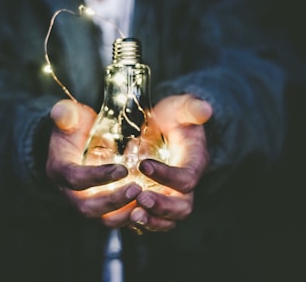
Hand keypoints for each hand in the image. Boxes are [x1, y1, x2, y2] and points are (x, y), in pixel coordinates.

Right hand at [46, 99, 141, 225]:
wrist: (76, 144)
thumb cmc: (75, 128)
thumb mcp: (70, 118)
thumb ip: (66, 114)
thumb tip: (61, 112)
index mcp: (60, 170)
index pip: (76, 179)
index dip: (98, 176)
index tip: (122, 169)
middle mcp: (71, 192)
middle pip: (88, 207)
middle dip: (113, 201)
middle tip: (137, 189)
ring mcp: (87, 201)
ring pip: (103, 218)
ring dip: (125, 214)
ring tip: (147, 201)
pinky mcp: (102, 207)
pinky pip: (116, 218)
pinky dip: (133, 216)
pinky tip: (150, 207)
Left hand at [129, 94, 212, 232]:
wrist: (165, 127)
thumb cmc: (174, 117)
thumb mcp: (181, 108)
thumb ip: (192, 108)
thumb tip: (205, 109)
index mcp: (195, 163)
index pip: (187, 178)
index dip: (167, 176)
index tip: (143, 165)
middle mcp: (185, 185)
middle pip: (182, 206)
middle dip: (162, 206)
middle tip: (141, 199)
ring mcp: (171, 194)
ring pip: (168, 219)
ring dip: (151, 220)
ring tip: (133, 215)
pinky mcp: (157, 199)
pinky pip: (153, 219)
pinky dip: (141, 222)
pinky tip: (124, 216)